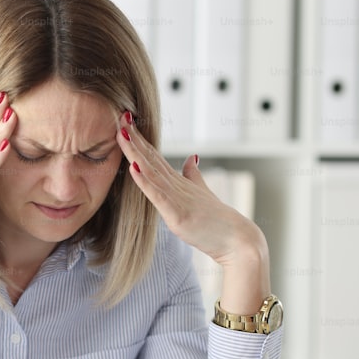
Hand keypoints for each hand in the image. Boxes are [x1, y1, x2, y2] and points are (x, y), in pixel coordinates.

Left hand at [115, 113, 269, 313]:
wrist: (238, 241)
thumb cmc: (218, 221)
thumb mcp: (202, 193)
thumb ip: (194, 175)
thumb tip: (193, 157)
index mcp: (178, 183)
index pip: (155, 157)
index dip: (140, 140)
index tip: (126, 122)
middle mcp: (176, 187)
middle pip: (151, 159)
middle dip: (134, 139)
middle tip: (121, 118)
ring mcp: (177, 199)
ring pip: (151, 172)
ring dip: (136, 153)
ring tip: (123, 134)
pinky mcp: (177, 214)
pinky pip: (158, 196)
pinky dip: (145, 182)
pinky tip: (134, 168)